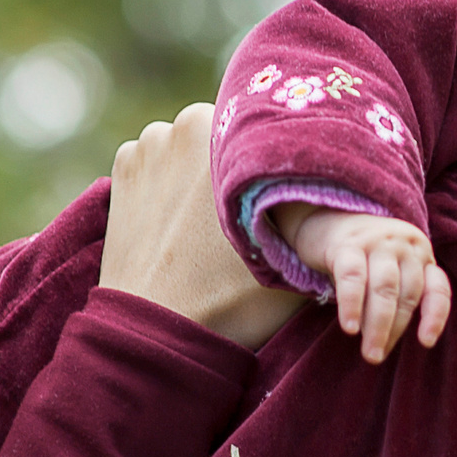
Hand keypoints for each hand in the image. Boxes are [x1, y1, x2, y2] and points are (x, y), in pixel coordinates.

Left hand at [102, 106, 304, 348]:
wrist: (158, 332)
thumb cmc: (230, 296)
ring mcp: (143, 146)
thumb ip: (319, 208)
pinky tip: (179, 222)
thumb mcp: (295, 251)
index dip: (273, 163)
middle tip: (249, 212)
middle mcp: (179, 124)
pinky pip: (156, 164)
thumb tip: (337, 187)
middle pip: (225, 137)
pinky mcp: (120, 173)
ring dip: (200, 174)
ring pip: (189, 150)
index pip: (262, 130)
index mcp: (224, 130)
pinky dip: (167, 184)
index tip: (279, 193)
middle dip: (235, 167)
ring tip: (211, 222)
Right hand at [278, 206, 452, 363]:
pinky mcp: (348, 244)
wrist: (327, 216)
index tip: (426, 342)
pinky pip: (353, 278)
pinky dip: (352, 305)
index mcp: (421, 253)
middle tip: (378, 356)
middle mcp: (404, 245)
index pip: (437, 288)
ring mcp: (377, 242)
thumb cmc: (365, 254)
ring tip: (369, 352)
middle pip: (407, 294)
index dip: (435, 316)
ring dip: (377, 325)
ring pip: (384, 289)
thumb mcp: (393, 266)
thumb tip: (390, 342)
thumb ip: (402, 293)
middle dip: (394, 330)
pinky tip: (350, 327)